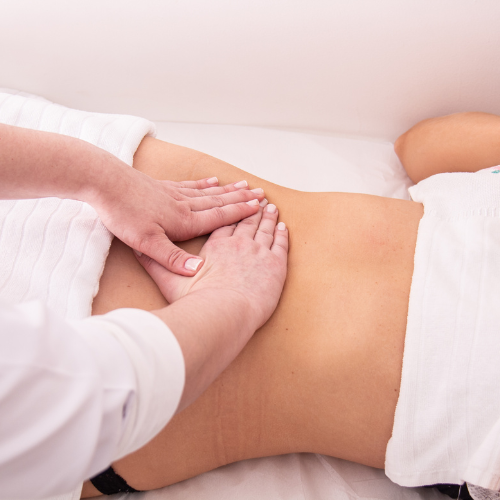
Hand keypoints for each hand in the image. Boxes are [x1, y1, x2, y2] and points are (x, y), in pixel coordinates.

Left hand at [92, 167, 265, 275]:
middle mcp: (184, 205)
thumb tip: (199, 270)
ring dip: (228, 191)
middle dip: (241, 199)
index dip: (240, 213)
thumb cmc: (124, 214)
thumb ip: (173, 258)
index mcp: (184, 221)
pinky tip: (212, 181)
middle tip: (260, 194)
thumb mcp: (147, 243)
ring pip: (208, 193)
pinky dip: (204, 184)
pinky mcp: (163, 187)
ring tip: (244, 185)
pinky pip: (191, 185)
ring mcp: (174, 194)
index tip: (258, 207)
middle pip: (219, 202)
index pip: (219, 217)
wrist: (105, 183)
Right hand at [135, 202, 288, 331]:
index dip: (230, 212)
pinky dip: (283, 234)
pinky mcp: (275, 265)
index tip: (235, 202)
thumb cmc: (198, 301)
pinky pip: (281, 244)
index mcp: (217, 246)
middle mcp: (239, 243)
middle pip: (246, 222)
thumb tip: (137, 251)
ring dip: (268, 217)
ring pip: (265, 229)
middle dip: (252, 209)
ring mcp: (259, 252)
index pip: (224, 223)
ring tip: (271, 207)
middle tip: (258, 197)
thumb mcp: (170, 281)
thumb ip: (155, 264)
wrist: (224, 313)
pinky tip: (284, 227)